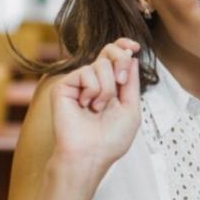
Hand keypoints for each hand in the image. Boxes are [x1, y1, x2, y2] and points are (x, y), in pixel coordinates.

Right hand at [50, 38, 141, 177]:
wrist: (91, 154)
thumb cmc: (111, 138)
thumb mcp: (131, 108)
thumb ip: (131, 82)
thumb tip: (131, 56)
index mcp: (110, 85)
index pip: (115, 56)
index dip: (124, 46)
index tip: (135, 47)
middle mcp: (94, 81)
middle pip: (109, 51)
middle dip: (121, 61)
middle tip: (120, 82)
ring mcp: (78, 83)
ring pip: (100, 64)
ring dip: (107, 88)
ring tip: (98, 108)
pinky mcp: (64, 86)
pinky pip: (86, 72)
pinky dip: (93, 90)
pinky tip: (86, 106)